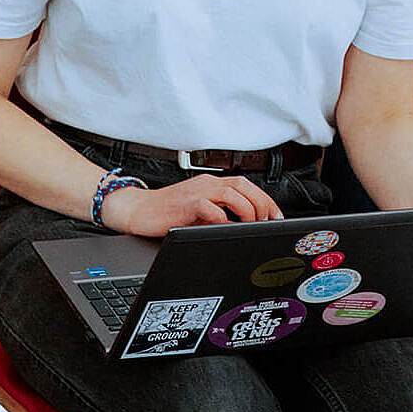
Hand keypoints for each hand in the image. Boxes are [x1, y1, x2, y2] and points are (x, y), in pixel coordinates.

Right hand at [102, 174, 283, 235]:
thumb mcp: (198, 213)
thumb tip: (242, 227)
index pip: (245, 185)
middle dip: (262, 203)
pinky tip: (225, 227)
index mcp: (211, 184)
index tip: (276, 216)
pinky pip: (207, 206)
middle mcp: (206, 184)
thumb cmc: (166, 213)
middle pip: (243, 185)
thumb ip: (218, 215)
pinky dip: (220, 217)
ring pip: (231, 192)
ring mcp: (195, 191)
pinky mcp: (183, 204)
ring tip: (250, 225)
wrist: (136, 210)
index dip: (264, 199)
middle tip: (270, 221)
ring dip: (246, 209)